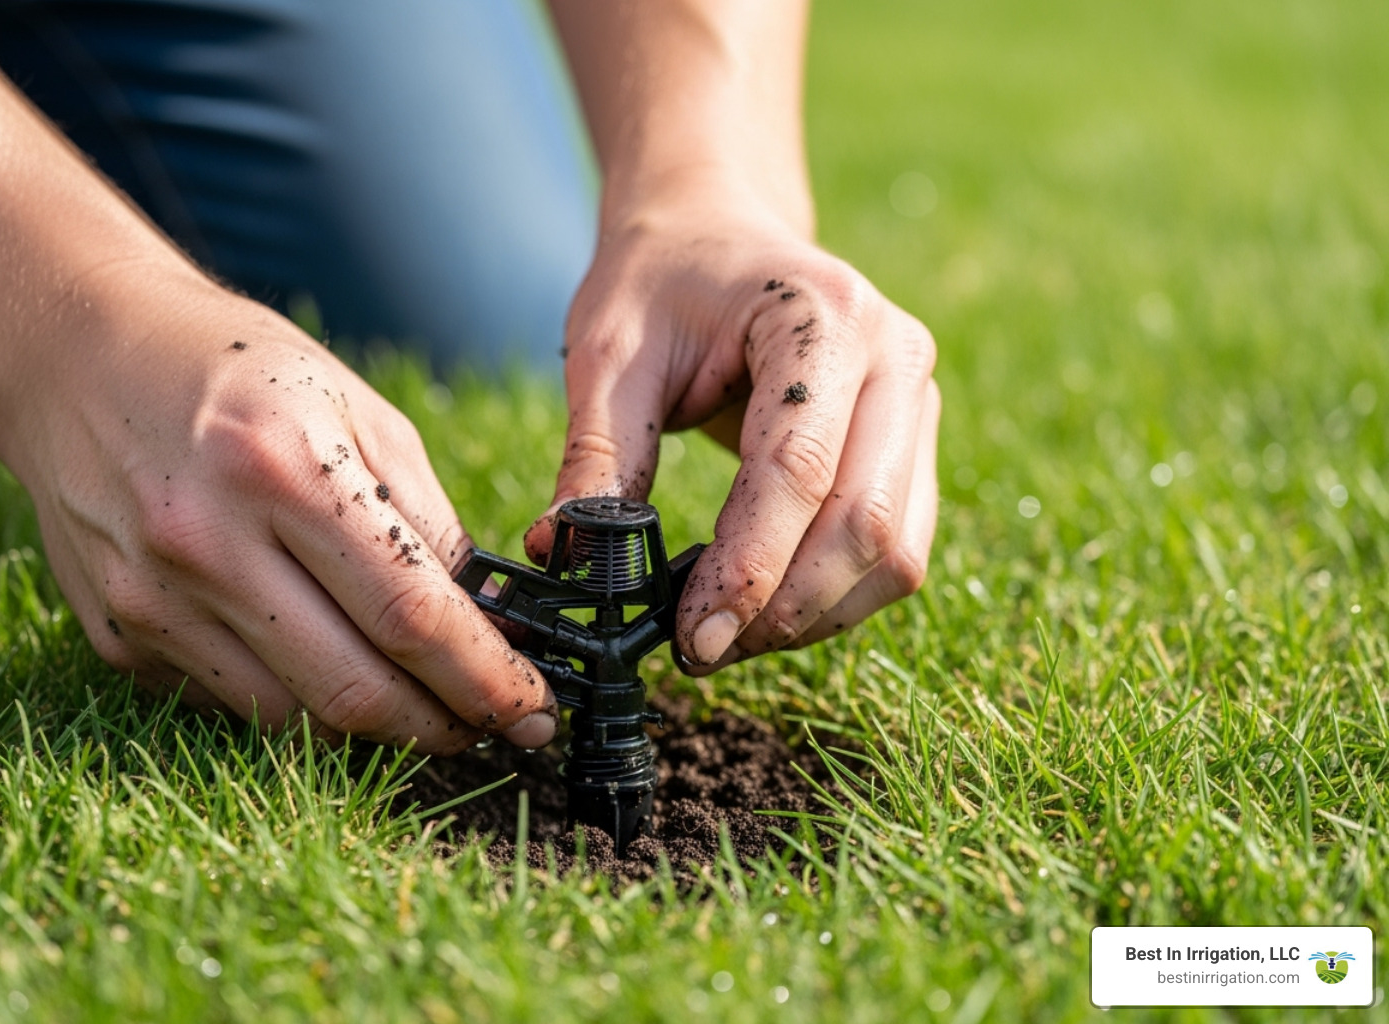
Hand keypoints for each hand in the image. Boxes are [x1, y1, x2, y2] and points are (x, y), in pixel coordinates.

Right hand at [10, 281, 557, 752]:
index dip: (485, 678)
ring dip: (371, 727)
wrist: (78, 357)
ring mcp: (152, 601)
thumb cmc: (239, 372)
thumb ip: (426, 518)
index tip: (533, 709)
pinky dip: (293, 699)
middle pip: (354, 691)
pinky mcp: (118, 637)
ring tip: (417, 702)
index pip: (410, 614)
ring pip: (293, 720)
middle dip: (441, 726)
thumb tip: (489, 620)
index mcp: (285, 471)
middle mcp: (208, 545)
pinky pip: (232, 702)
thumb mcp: (357, 409)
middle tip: (486, 725)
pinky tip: (318, 659)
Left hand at [526, 194, 940, 670]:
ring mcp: (918, 399)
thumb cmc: (658, 281)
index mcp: (823, 318)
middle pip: (866, 523)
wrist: (715, 229)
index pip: (798, 470)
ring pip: (897, 551)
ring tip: (729, 634)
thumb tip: (565, 556)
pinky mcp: (914, 440)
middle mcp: (896, 356)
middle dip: (784, 608)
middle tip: (701, 648)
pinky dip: (837, 596)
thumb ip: (596, 456)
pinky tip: (767, 607)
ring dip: (816, 614)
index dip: (749, 569)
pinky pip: (899, 546)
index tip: (690, 637)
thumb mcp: (608, 353)